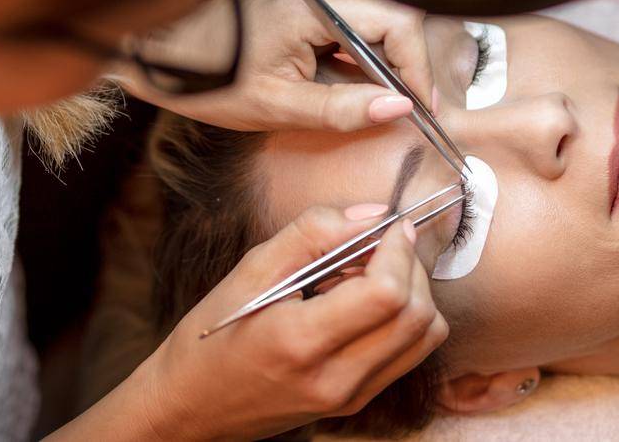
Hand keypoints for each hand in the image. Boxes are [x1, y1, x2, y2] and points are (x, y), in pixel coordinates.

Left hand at [128, 0, 433, 132]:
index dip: (418, 67)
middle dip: (410, 62)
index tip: (420, 107)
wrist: (177, 56)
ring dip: (394, 55)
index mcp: (311, 5)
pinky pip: (366, 15)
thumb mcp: (280, 108)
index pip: (397, 23)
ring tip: (384, 97)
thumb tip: (400, 108)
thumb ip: (343, 109)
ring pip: (387, 13)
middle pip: (399, 14)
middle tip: (408, 107)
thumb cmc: (219, 81)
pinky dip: (375, 48)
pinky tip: (362, 80)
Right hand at [131, 203, 447, 441]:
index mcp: (301, 341)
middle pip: (418, 316)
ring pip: (425, 336)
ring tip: (368, 275)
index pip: (388, 294)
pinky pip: (408, 354)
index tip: (389, 225)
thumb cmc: (213, 335)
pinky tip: (364, 303)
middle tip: (377, 244)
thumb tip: (372, 214)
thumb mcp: (250, 270)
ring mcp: (350, 396)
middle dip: (410, 266)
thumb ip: (311, 233)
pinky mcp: (356, 402)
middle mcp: (335, 378)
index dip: (398, 250)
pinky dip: (403, 318)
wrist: (193, 404)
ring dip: (412, 292)